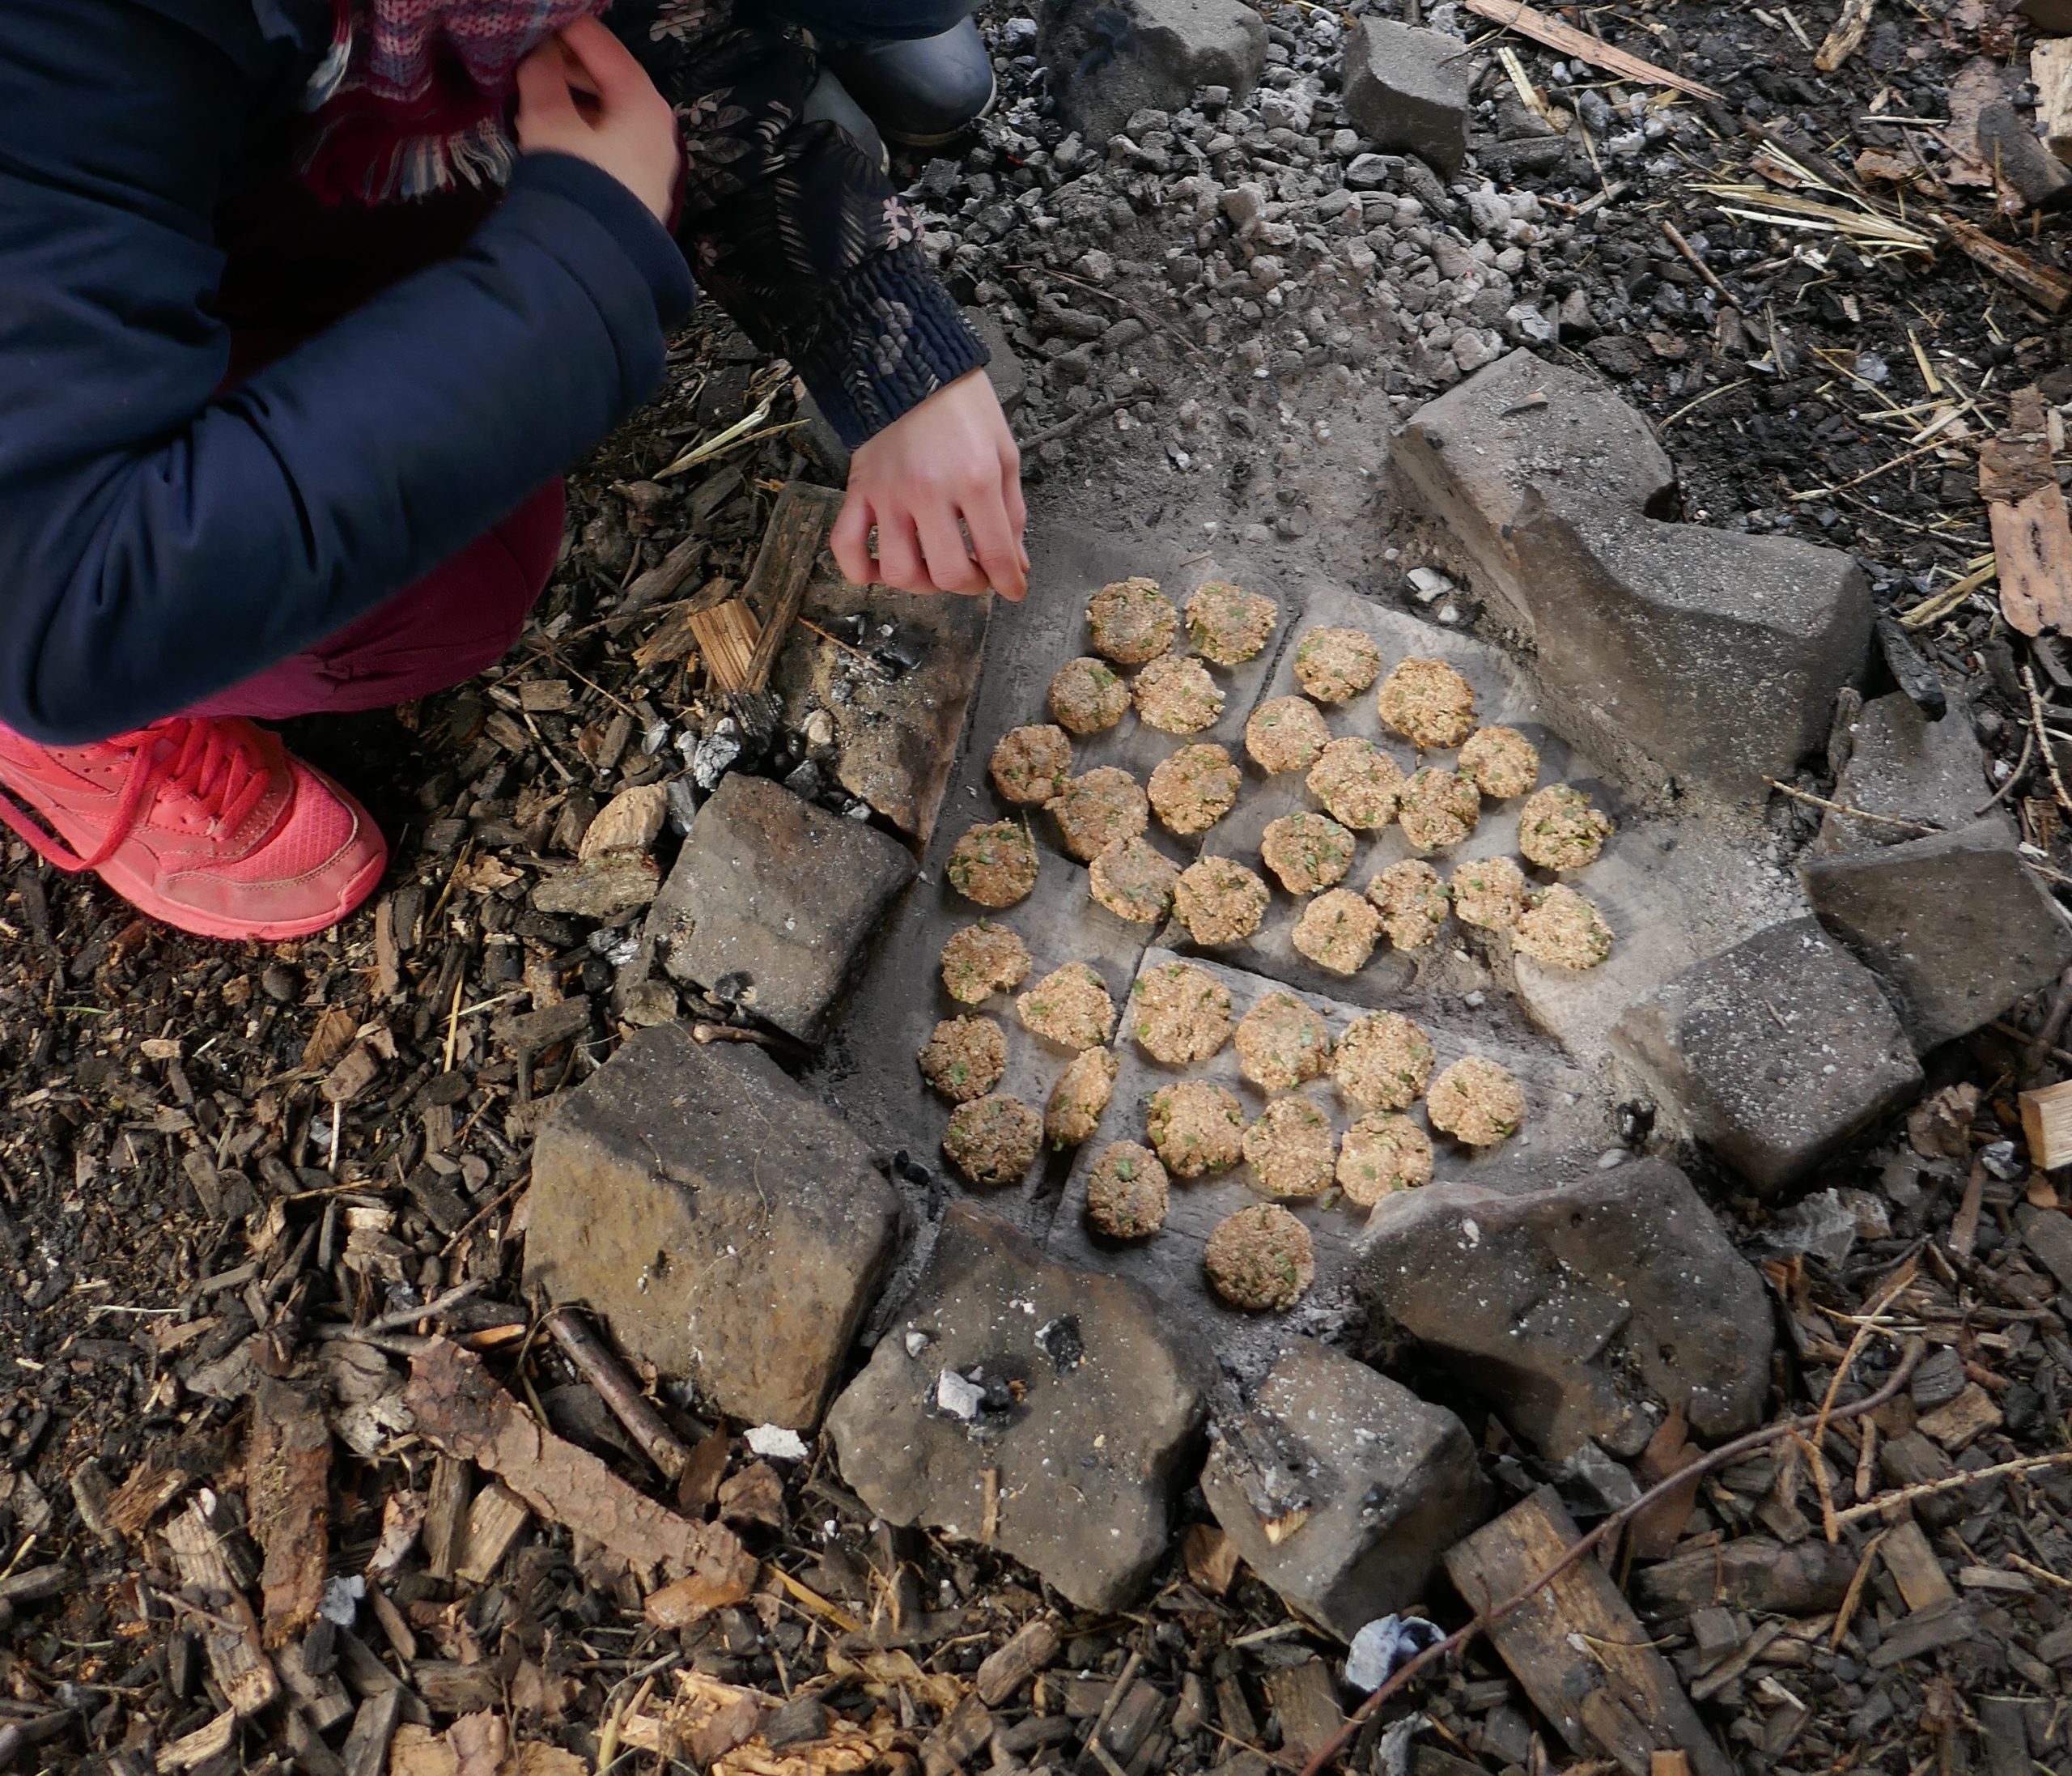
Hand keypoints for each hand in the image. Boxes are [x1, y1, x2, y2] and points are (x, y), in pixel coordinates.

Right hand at [514, 17, 678, 223]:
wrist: (596, 262)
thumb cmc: (575, 180)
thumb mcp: (549, 121)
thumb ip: (540, 76)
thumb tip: (536, 52)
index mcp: (643, 100)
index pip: (602, 44)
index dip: (565, 29)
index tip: (535, 24)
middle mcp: (658, 124)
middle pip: (611, 76)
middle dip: (569, 64)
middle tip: (532, 56)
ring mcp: (654, 157)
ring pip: (611, 109)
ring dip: (576, 96)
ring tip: (539, 91)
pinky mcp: (642, 185)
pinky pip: (613, 137)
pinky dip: (587, 124)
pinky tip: (559, 128)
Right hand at [832, 371, 1027, 600]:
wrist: (911, 362)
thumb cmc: (963, 404)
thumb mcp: (1004, 451)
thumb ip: (1012, 511)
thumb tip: (1017, 562)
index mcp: (975, 478)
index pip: (995, 554)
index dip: (1009, 583)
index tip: (1013, 589)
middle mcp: (929, 491)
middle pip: (947, 573)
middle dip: (970, 585)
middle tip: (976, 573)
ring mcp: (889, 494)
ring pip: (899, 571)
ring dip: (922, 584)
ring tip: (934, 568)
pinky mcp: (859, 491)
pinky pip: (847, 547)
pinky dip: (863, 571)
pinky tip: (883, 569)